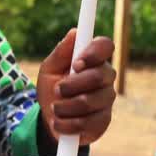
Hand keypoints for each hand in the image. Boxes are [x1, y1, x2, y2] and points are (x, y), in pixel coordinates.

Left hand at [36, 29, 116, 144]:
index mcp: (94, 59)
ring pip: (91, 101)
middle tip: (57, 90)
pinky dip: (68, 124)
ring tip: (54, 109)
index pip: (106, 46)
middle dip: (73, 85)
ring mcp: (106, 99)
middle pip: (100, 76)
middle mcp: (105, 77)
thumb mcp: (49, 69)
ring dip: (66, 107)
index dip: (94, 53)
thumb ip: (61, 52)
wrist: (50, 119)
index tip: (76, 64)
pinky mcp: (103, 121)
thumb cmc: (52, 88)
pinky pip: (89, 122)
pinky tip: (59, 123)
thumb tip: (74, 32)